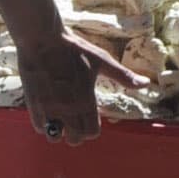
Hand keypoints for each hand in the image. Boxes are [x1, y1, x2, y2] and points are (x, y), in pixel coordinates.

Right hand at [17, 31, 143, 145]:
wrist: (41, 38)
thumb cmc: (73, 48)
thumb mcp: (102, 60)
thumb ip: (123, 76)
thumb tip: (145, 84)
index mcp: (86, 100)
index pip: (92, 132)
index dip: (93, 128)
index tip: (91, 117)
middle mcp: (68, 109)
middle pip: (75, 139)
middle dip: (78, 133)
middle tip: (77, 120)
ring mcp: (49, 108)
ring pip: (56, 137)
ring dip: (60, 131)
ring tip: (61, 119)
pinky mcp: (33, 104)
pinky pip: (39, 127)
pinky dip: (45, 124)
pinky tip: (48, 112)